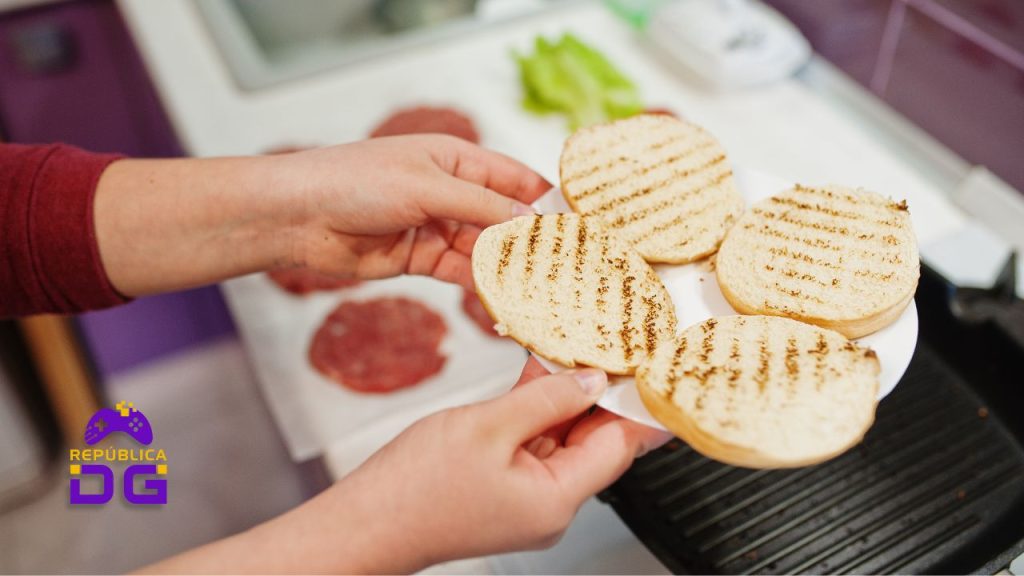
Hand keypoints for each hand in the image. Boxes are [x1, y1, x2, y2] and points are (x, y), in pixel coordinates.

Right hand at [138, 361, 669, 573]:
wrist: (363, 524)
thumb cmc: (412, 489)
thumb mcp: (486, 426)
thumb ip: (544, 398)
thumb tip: (589, 378)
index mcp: (556, 499)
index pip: (620, 444)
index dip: (638, 401)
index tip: (658, 367)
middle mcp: (549, 504)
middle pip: (593, 439)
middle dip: (601, 389)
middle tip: (614, 340)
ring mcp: (525, 497)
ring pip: (561, 436)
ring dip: (565, 394)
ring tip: (576, 344)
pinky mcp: (502, 486)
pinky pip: (532, 441)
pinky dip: (536, 408)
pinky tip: (537, 369)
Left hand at [278, 135, 550, 289]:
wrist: (298, 217)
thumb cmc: (354, 182)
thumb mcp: (427, 188)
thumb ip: (482, 208)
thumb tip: (532, 221)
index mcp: (456, 159)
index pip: (515, 179)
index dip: (547, 201)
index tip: (579, 227)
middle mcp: (450, 192)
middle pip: (504, 218)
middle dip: (532, 241)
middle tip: (568, 267)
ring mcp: (436, 227)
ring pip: (485, 249)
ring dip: (509, 268)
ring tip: (543, 289)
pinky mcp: (420, 259)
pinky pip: (461, 272)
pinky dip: (481, 284)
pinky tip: (505, 298)